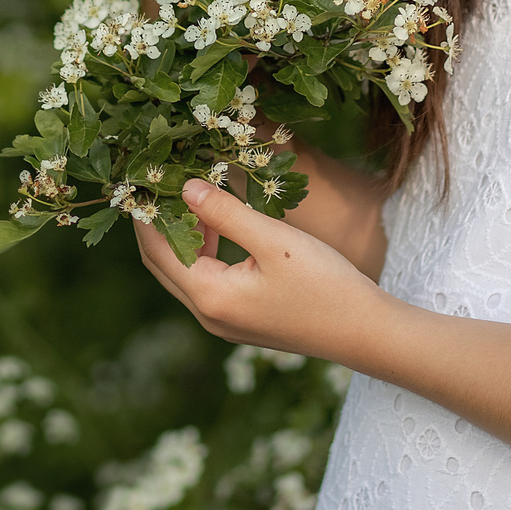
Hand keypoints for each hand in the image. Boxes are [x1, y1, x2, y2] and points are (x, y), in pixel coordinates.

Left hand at [133, 178, 392, 363]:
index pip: (157, 249)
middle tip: (161, 181)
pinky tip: (220, 227)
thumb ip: (226, 213)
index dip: (147, 213)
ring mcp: (223, 322)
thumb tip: (185, 188)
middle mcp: (208, 315)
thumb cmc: (324, 284)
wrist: (364, 332)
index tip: (145, 176)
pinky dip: (202, 253)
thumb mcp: (274, 239)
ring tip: (194, 196)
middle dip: (157, 224)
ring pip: (183, 273)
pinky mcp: (241, 321)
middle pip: (162, 264)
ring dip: (182, 237)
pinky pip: (204, 282)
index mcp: (210, 296)